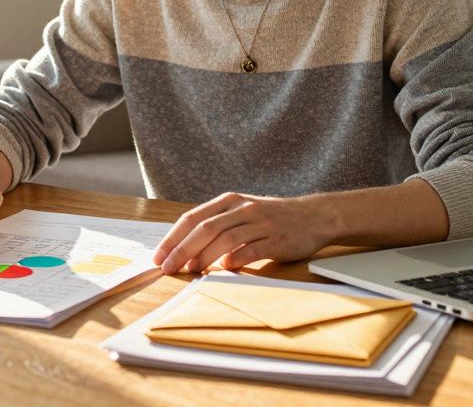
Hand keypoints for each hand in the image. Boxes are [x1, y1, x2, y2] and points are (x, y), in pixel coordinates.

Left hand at [153, 192, 335, 273]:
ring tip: (190, 270)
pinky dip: (237, 259)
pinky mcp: (277, 239)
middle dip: (182, 249)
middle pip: (206, 228)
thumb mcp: (243, 213)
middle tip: (167, 267)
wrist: (315, 216)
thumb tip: (185, 252)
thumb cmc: (273, 218)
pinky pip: (253, 249)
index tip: (158, 256)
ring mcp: (261, 223)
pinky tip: (224, 268)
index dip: (173, 237)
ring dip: (205, 256)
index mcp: (229, 201)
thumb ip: (218, 226)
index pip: (193, 218)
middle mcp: (243, 209)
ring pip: (226, 238)